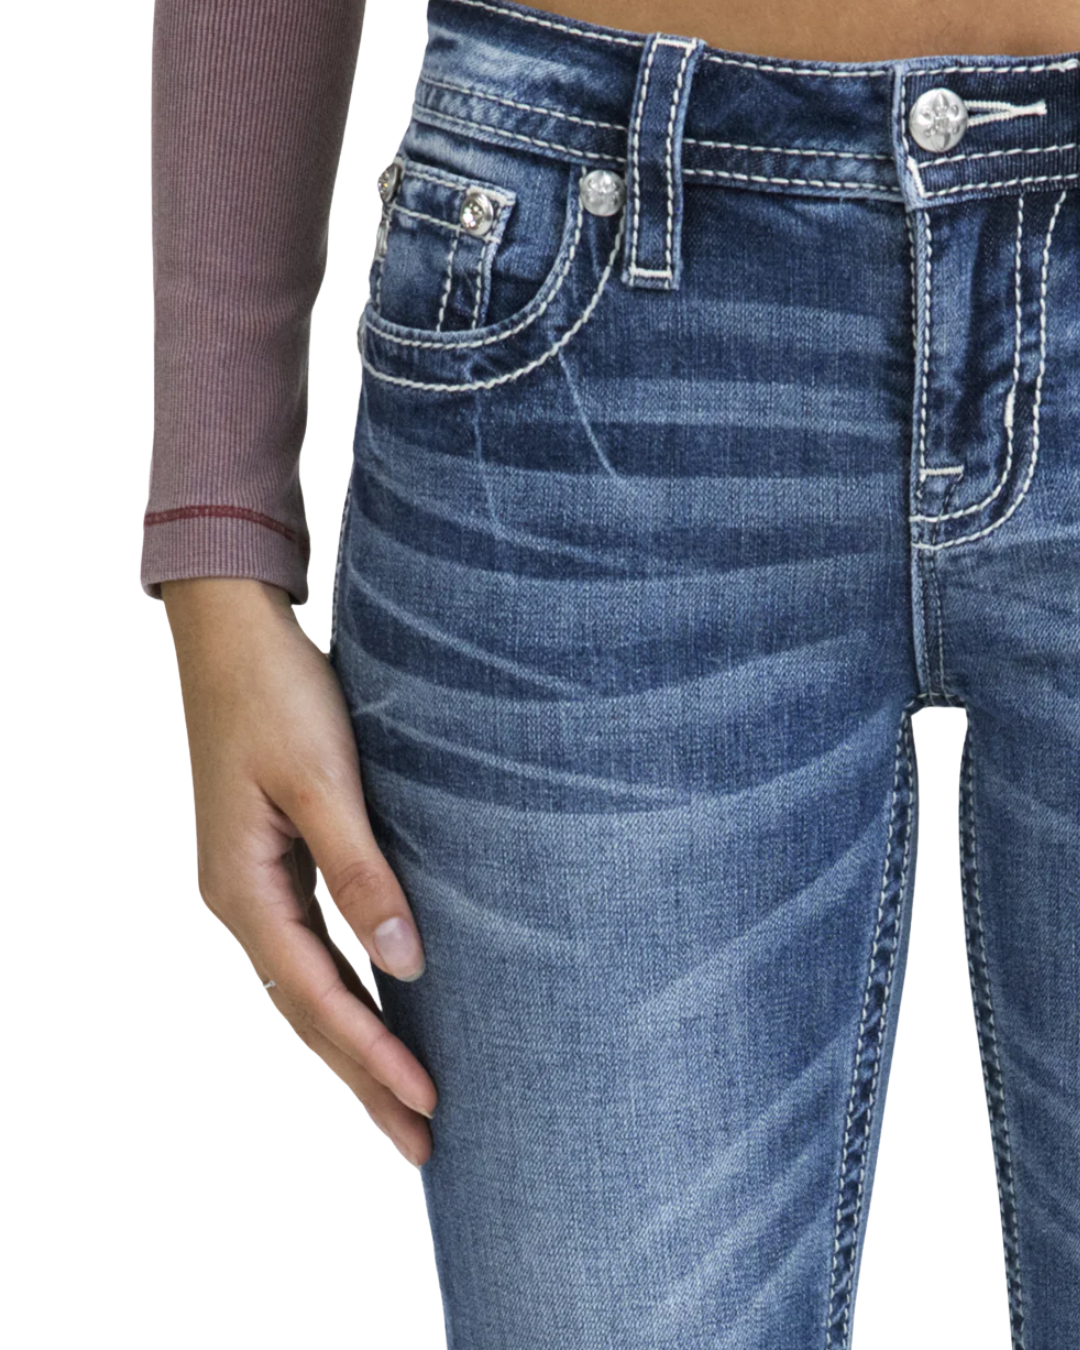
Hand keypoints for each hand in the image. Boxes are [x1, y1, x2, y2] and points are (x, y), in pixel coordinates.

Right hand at [161, 577, 435, 1165]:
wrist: (234, 630)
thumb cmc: (277, 694)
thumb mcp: (322, 779)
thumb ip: (360, 870)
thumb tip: (404, 962)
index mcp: (242, 890)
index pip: (317, 998)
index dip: (373, 1056)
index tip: (430, 1105)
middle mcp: (242, 900)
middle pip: (308, 1012)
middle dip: (364, 1080)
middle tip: (423, 1145)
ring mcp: (254, 883)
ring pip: (309, 987)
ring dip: (357, 1046)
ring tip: (405, 1102)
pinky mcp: (274, 861)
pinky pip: (312, 950)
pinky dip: (348, 994)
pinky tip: (381, 1011)